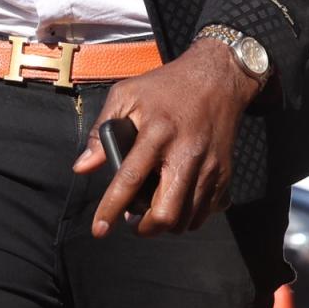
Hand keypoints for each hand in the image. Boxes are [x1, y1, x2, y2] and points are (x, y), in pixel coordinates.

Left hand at [72, 38, 260, 237]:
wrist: (217, 77)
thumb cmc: (167, 86)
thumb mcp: (127, 95)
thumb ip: (101, 130)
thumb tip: (83, 166)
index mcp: (157, 131)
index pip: (130, 179)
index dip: (111, 209)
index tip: (99, 229)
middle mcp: (186, 152)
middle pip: (166, 213)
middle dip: (146, 227)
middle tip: (133, 220)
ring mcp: (209, 166)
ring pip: (188, 219)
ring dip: (167, 223)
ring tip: (153, 209)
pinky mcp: (225, 174)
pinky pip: (207, 211)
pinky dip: (190, 215)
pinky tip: (177, 199)